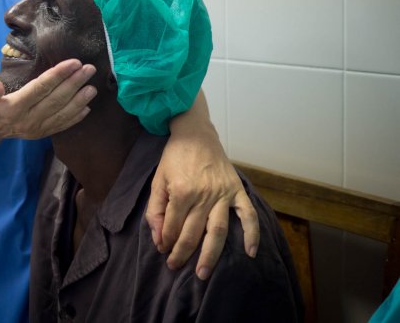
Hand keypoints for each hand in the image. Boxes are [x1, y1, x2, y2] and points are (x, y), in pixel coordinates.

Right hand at [0, 59, 96, 140]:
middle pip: (56, 99)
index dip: (58, 75)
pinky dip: (76, 117)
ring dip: (79, 100)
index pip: (40, 88)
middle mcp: (29, 120)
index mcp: (14, 107)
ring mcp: (37, 128)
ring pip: (62, 113)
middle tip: (89, 69)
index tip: (74, 62)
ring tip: (93, 87)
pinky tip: (87, 107)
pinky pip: (62, 125)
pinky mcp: (42, 133)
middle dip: (74, 83)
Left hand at [145, 128, 259, 280]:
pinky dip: (252, 233)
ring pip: (217, 230)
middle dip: (181, 253)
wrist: (196, 134)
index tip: (162, 250)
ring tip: (203, 273)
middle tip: (175, 267)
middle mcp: (203, 195)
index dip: (165, 241)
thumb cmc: (174, 157)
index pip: (172, 226)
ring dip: (210, 254)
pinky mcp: (236, 190)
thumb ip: (156, 209)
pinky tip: (250, 252)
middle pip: (192, 233)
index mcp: (181, 191)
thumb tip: (159, 237)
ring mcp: (222, 194)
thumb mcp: (158, 180)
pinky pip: (247, 214)